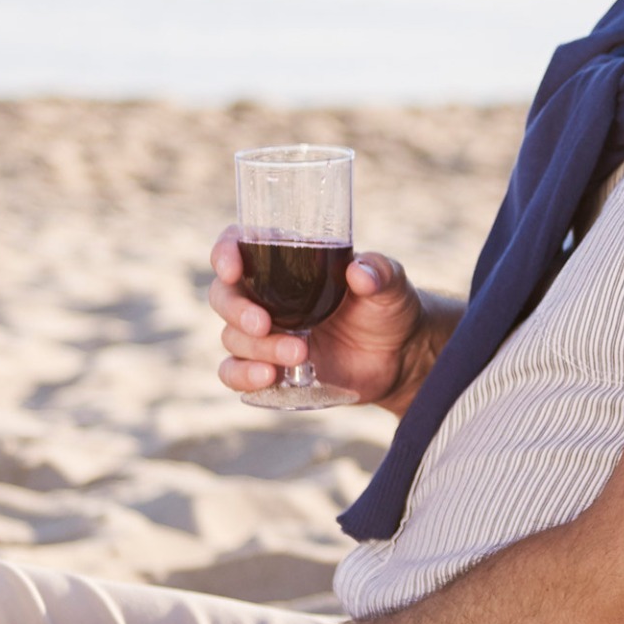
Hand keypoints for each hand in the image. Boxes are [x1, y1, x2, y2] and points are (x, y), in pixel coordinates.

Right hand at [210, 228, 431, 407]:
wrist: (399, 357)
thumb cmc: (388, 308)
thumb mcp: (391, 284)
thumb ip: (380, 273)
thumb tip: (359, 272)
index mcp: (286, 262)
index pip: (238, 245)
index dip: (225, 252)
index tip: (233, 269)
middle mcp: (266, 296)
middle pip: (224, 296)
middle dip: (237, 310)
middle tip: (265, 324)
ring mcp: (265, 334)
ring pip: (232, 337)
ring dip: (258, 348)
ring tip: (300, 353)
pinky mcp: (269, 367)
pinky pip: (233, 373)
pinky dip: (242, 376)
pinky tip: (269, 377)